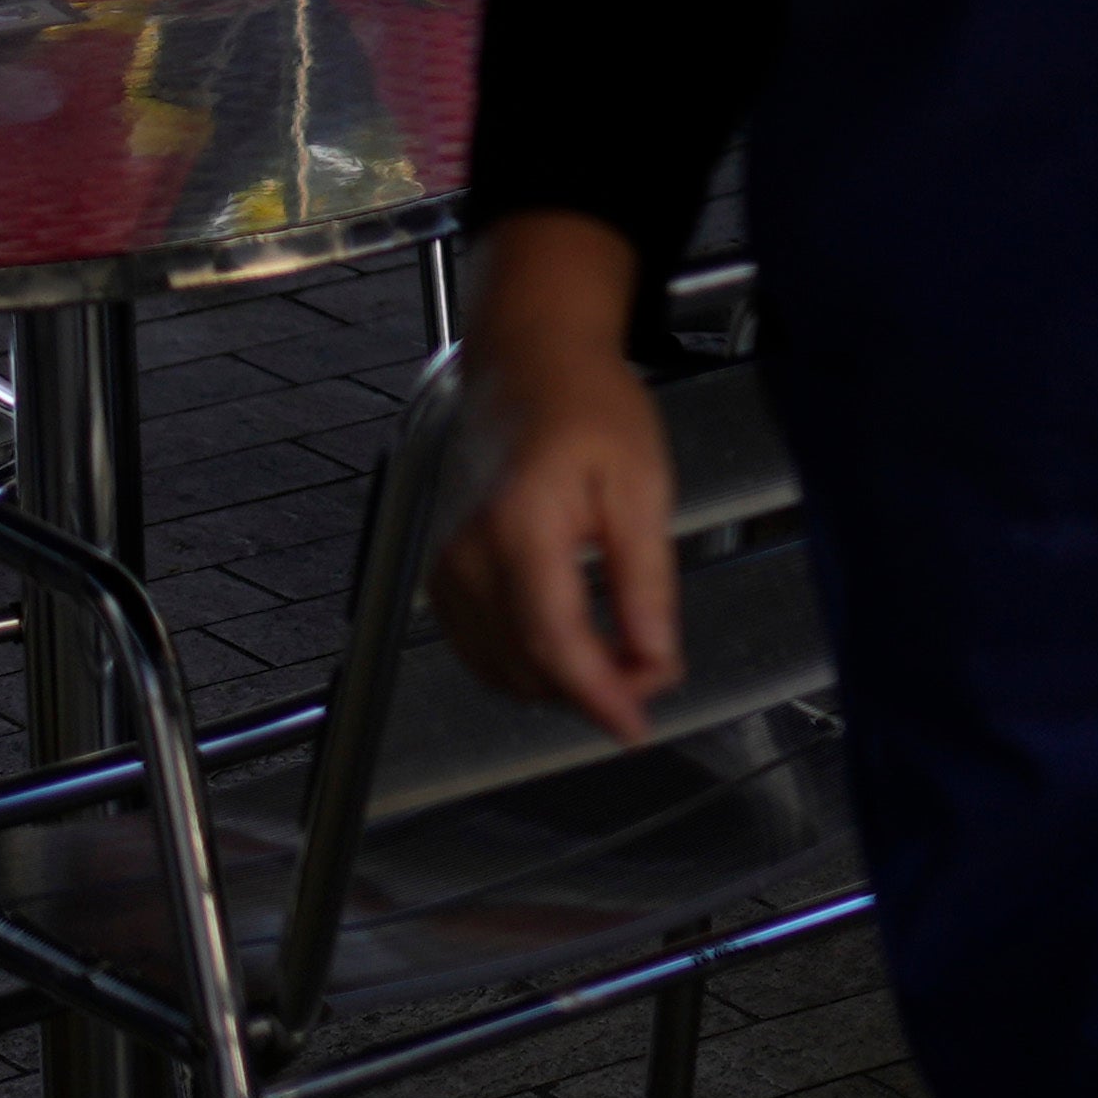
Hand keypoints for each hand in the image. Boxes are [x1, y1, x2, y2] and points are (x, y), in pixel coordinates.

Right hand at [423, 223, 681, 741]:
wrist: (529, 370)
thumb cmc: (592, 412)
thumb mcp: (643, 486)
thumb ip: (646, 580)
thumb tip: (653, 658)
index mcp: (521, 526)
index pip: (553, 640)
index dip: (597, 695)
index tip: (636, 728)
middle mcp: (469, 555)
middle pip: (525, 664)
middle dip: (592, 689)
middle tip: (654, 674)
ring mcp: (447, 568)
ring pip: (500, 668)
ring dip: (560, 685)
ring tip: (624, 662)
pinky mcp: (443, 575)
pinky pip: (480, 648)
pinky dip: (528, 666)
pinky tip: (575, 653)